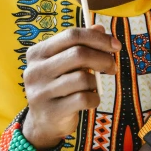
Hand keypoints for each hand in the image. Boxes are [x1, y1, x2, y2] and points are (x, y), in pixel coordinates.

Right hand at [21, 25, 119, 149]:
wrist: (44, 122)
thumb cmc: (60, 86)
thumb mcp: (67, 63)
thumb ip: (81, 44)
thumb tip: (99, 27)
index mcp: (37, 53)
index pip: (71, 35)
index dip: (98, 38)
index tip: (116, 45)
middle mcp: (35, 70)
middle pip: (78, 54)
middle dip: (103, 58)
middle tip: (113, 67)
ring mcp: (40, 92)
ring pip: (82, 77)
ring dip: (96, 82)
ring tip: (94, 86)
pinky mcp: (51, 111)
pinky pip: (83, 98)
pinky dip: (94, 98)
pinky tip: (91, 100)